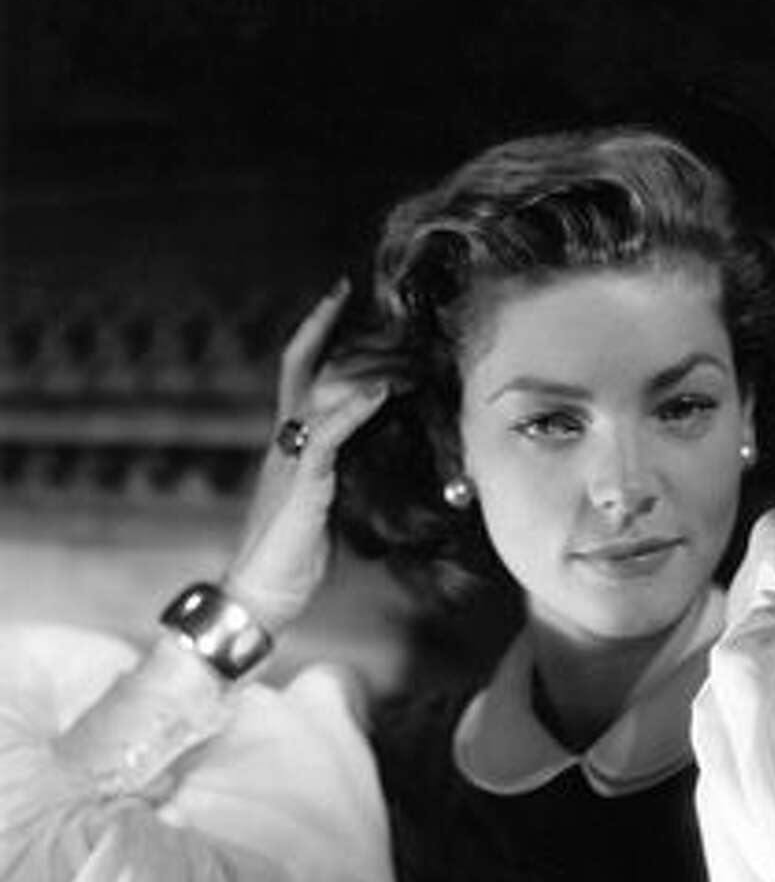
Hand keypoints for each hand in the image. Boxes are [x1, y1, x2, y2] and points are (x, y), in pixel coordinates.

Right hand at [224, 281, 391, 632]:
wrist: (260, 592)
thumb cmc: (293, 554)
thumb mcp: (324, 500)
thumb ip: (341, 467)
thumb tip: (374, 451)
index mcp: (291, 439)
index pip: (301, 365)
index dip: (320, 325)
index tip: (344, 289)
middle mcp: (287, 438)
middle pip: (320, 367)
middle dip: (360, 339)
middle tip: (401, 323)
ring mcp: (292, 457)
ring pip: (325, 391)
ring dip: (368, 368)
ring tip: (406, 355)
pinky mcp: (303, 483)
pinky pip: (327, 434)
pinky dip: (355, 409)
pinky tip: (382, 392)